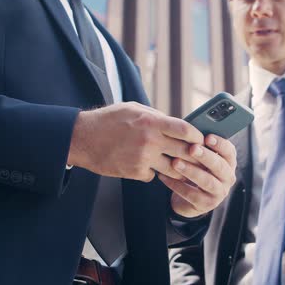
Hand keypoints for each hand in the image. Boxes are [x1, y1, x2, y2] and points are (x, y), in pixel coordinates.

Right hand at [67, 102, 203, 181]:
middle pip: (185, 152)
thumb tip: (175, 124)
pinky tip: (146, 165)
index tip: (201, 139)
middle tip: (198, 157)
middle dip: (194, 155)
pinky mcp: (135, 172)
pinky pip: (154, 175)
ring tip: (178, 164)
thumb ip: (156, 116)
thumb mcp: (134, 109)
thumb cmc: (108, 120)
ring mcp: (143, 158)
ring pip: (173, 169)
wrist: (83, 139)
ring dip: (177, 168)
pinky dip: (153, 172)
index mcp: (151, 121)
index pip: (185, 130)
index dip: (197, 136)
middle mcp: (150, 140)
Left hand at [159, 134, 236, 217]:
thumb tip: (188, 129)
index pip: (229, 152)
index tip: (207, 137)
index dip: (220, 144)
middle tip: (192, 148)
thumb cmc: (195, 168)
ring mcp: (219, 193)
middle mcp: (228, 177)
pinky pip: (192, 195)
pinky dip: (177, 185)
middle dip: (205, 156)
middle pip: (219, 166)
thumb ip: (199, 145)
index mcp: (229, 162)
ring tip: (175, 162)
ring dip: (191, 171)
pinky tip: (164, 176)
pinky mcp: (206, 205)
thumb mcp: (199, 157)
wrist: (189, 197)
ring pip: (207, 181)